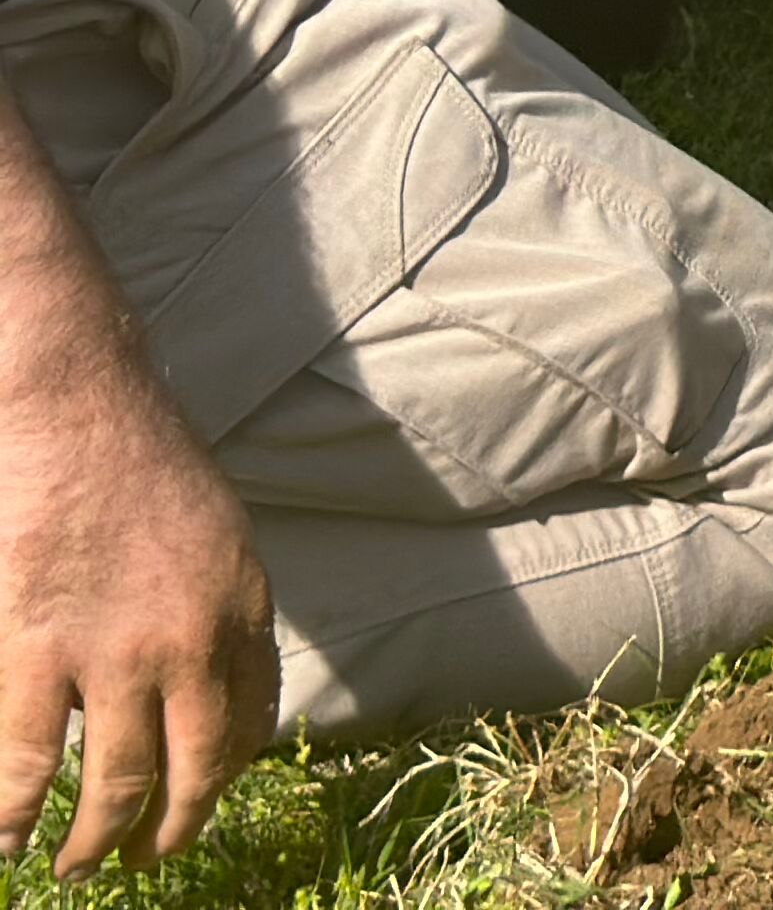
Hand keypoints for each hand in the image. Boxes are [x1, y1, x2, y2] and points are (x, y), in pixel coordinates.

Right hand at [0, 317, 276, 873]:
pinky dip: (14, 815)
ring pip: (115, 783)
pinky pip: (24, 762)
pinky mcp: (35, 650)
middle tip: (146, 858)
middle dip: (172, 829)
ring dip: (97, 840)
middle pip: (195, 769)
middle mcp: (193, 641)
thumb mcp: (220, 530)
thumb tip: (205, 673)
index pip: (251, 720)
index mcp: (245, 606)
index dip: (225, 775)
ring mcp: (115, 651)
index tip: (201, 799)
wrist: (74, 405)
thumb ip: (219, 603)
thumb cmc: (141, 458)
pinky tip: (7, 842)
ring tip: (79, 866)